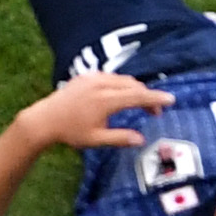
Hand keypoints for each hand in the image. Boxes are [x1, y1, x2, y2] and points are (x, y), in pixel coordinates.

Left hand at [23, 73, 165, 153]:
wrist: (44, 119)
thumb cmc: (70, 132)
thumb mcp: (95, 140)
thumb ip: (120, 138)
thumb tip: (141, 140)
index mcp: (106, 100)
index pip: (138, 96)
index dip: (156, 99)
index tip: (171, 100)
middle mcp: (102, 84)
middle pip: (134, 85)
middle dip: (147, 96)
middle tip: (154, 112)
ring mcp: (94, 77)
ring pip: (123, 79)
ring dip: (134, 90)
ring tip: (138, 104)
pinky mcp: (87, 75)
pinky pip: (111, 77)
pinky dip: (121, 85)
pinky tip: (118, 96)